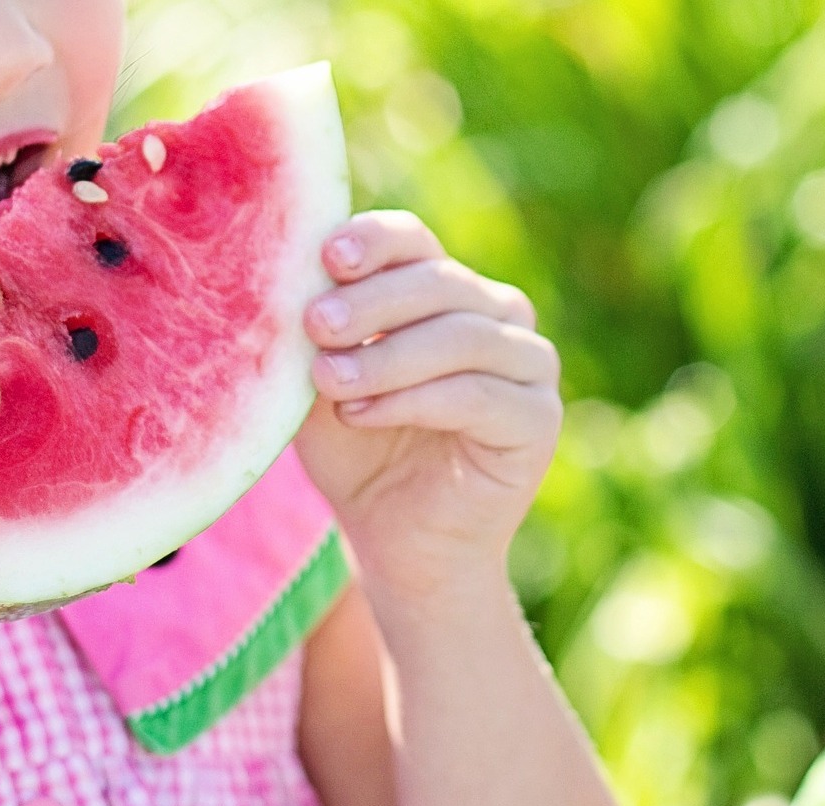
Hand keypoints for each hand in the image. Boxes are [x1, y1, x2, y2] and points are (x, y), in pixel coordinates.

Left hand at [295, 210, 560, 604]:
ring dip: (387, 357)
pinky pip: (478, 394)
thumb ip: (315, 335)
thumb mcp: (321, 386)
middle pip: (439, 281)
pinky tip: (361, 414)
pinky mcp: (539, 418)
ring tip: (329, 381)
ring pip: (461, 336)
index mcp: (444, 291)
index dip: (374, 241)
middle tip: (315, 324)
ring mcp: (528, 364)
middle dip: (371, 302)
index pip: (414, 242)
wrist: (397, 544)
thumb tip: (285, 279)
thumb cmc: (357, 455)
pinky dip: (414, 400)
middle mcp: (496, 315)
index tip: (326, 256)